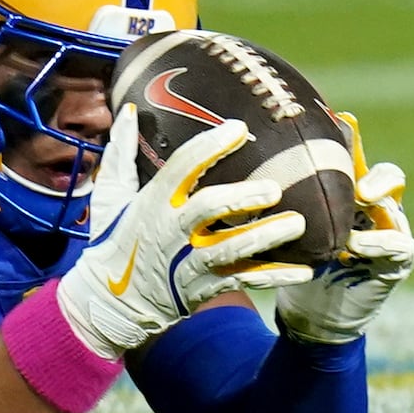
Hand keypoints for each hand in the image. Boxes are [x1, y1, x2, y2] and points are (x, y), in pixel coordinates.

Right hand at [58, 111, 313, 357]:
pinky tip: (304, 271)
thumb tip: (127, 110)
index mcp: (152, 203)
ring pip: (232, 248)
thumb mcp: (109, 197)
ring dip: (266, 236)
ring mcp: (189, 262)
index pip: (181, 168)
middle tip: (274, 188)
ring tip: (298, 224)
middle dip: (241, 198)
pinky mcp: (204, 287)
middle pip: (208, 209)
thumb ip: (121, 153)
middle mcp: (171, 232)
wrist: (110, 302)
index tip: (238, 128)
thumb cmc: (114, 241)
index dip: (209, 148)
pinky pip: (243, 281)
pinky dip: (274, 277)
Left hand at [276, 111, 413, 343]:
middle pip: (389, 177)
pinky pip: (400, 245)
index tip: (342, 127)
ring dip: (377, 203)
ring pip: (395, 207)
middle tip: (357, 182)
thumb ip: (280, 199)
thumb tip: (244, 162)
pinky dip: (380, 241)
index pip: (359, 159)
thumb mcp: (283, 226)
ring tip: (361, 199)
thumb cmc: (296, 261)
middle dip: (375, 175)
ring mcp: (390, 232)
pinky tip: (355, 244)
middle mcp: (375, 208)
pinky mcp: (397, 260)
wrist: (312, 312)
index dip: (353, 143)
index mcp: (349, 193)